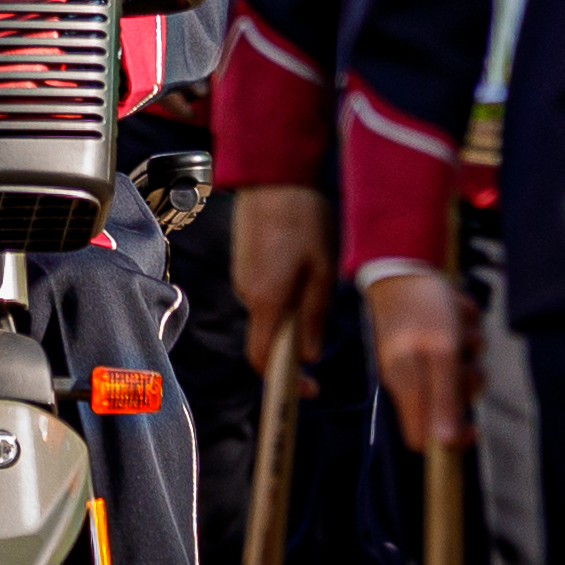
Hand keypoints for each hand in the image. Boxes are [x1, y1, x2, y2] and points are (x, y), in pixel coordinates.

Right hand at [222, 183, 333, 377]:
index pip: (262, 359)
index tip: (307, 390)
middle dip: (295, 341)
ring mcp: (242, 278)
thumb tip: (311, 355)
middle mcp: (247, 294)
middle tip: (322, 321)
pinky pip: (263, 292)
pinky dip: (282, 292)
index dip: (283, 383)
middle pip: (267, 337)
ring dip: (290, 311)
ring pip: (268, 313)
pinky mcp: (243, 264)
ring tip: (315, 278)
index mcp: (267, 300)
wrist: (273, 174)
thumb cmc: (304, 219)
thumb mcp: (322, 271)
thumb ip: (315, 315)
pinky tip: (300, 264)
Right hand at [364, 264, 470, 451]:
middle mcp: (411, 378)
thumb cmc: (423, 307)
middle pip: (450, 404)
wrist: (405, 260)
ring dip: (471, 347)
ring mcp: (421, 357)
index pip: (421, 439)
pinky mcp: (431, 339)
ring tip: (461, 322)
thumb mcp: (441, 353)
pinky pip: (460, 345)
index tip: (473, 424)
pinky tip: (458, 309)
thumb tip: (445, 444)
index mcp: (406, 387)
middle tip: (465, 356)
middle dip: (467, 379)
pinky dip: (466, 328)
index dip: (449, 438)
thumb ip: (444, 398)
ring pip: (460, 371)